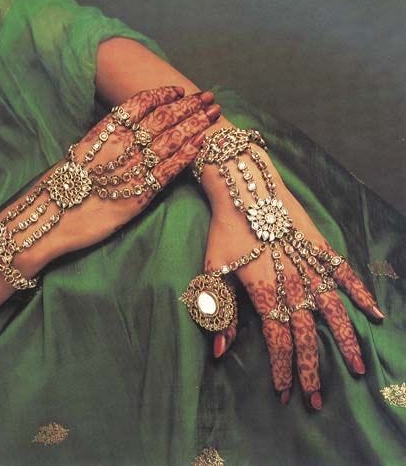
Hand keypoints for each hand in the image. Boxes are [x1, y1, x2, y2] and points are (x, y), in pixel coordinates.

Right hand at [3, 86, 220, 273]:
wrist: (50, 218)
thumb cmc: (60, 187)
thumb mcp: (80, 152)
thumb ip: (104, 139)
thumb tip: (124, 132)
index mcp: (103, 131)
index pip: (139, 105)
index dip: (162, 95)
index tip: (178, 90)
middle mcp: (120, 144)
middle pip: (161, 119)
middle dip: (188, 106)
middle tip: (208, 97)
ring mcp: (131, 168)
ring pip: (170, 140)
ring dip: (195, 125)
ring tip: (213, 114)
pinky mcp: (139, 194)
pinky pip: (168, 170)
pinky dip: (186, 155)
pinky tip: (201, 144)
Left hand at [201, 124, 383, 409]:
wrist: (244, 188)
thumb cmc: (225, 229)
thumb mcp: (213, 270)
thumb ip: (219, 310)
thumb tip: (218, 351)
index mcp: (265, 293)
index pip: (277, 340)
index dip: (282, 368)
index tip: (285, 393)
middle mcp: (293, 285)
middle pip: (306, 334)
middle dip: (310, 369)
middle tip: (318, 400)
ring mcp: (310, 266)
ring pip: (333, 312)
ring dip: (344, 342)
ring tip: (356, 369)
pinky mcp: (321, 248)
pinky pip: (345, 274)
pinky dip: (360, 293)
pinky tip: (375, 313)